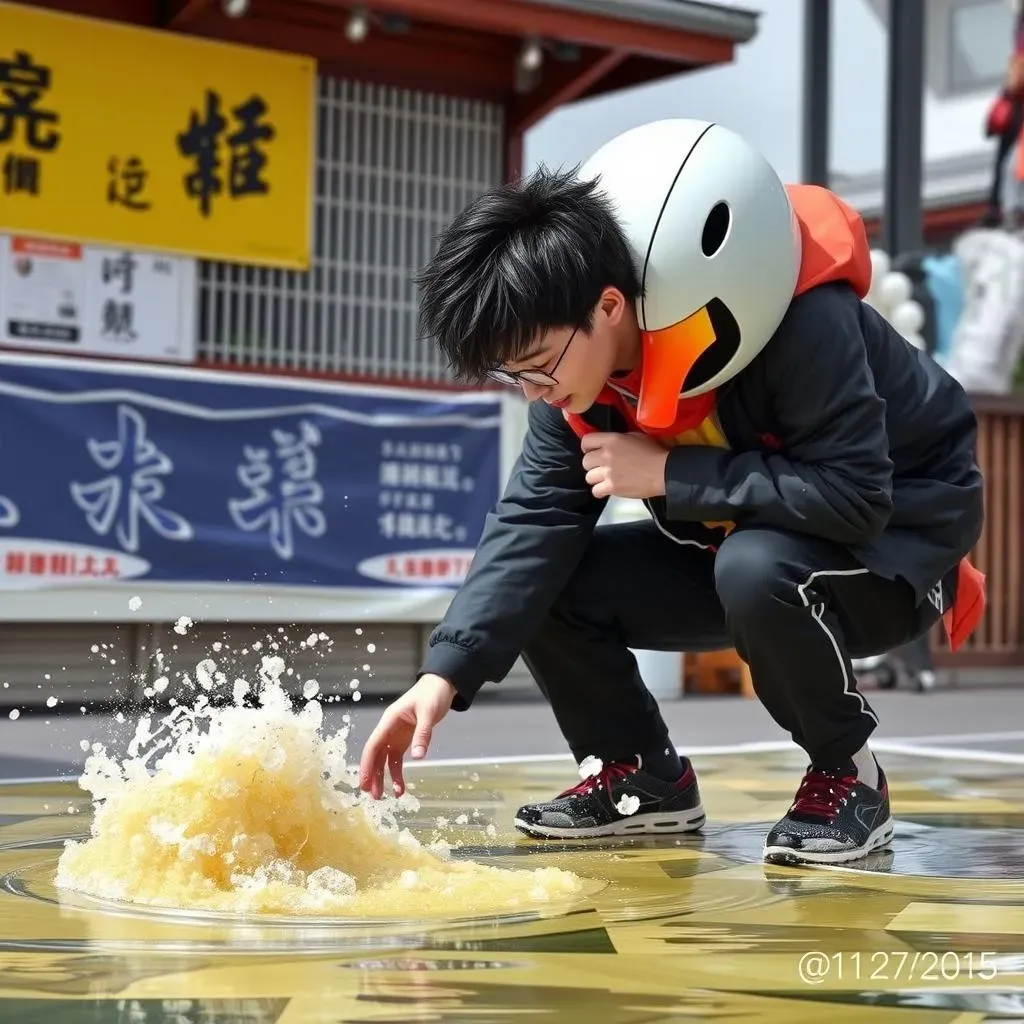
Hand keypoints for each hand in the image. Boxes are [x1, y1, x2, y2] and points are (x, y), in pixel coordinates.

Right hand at [358, 673, 456, 798]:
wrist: (441, 685)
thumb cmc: (432, 694)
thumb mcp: (429, 713)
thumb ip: (423, 734)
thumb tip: (418, 756)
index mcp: (390, 721)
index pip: (373, 745)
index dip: (366, 764)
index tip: (364, 782)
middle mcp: (389, 729)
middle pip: (376, 755)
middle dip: (373, 775)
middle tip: (373, 796)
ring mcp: (396, 735)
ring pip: (385, 760)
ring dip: (385, 778)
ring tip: (386, 797)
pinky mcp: (405, 740)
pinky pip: (397, 760)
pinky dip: (398, 773)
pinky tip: (401, 787)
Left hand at [580, 431, 668, 499]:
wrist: (663, 471)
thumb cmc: (654, 452)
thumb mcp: (636, 436)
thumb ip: (619, 439)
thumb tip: (610, 444)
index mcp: (611, 440)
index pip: (586, 441)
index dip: (587, 447)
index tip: (592, 451)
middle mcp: (606, 455)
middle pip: (585, 461)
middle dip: (592, 464)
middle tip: (602, 467)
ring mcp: (608, 472)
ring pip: (588, 477)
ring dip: (596, 478)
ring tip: (606, 479)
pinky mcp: (612, 488)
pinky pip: (595, 491)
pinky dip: (600, 491)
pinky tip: (608, 489)